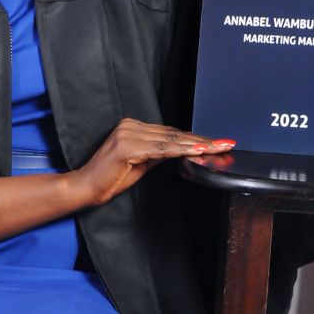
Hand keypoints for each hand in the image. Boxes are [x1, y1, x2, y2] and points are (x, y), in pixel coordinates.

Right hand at [71, 118, 235, 206]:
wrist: (86, 187)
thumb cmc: (110, 178)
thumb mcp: (141, 164)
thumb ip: (158, 155)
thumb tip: (181, 153)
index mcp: (133, 127)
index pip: (171, 133)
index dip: (196, 139)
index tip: (217, 143)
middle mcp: (131, 125)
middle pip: (175, 134)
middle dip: (203, 141)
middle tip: (226, 144)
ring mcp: (128, 133)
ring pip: (171, 140)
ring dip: (198, 146)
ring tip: (218, 148)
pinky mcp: (127, 146)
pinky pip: (161, 149)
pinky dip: (182, 151)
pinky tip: (197, 153)